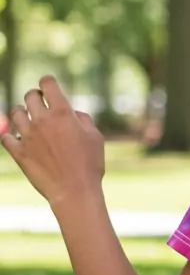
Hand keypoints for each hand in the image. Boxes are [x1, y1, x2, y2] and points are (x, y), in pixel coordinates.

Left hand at [1, 76, 105, 210]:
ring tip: (29, 121)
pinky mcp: (19, 152)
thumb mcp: (95, 137)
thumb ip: (83, 119)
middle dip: (36, 97)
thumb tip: (73, 113)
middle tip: (40, 105)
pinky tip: (20, 140)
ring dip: (22, 114)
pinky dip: (12, 136)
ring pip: (15, 113)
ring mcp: (28, 136)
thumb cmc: (90, 165)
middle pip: (29, 96)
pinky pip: (6, 137)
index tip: (49, 88)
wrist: (74, 191)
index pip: (47, 83)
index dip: (48, 82)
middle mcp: (42, 120)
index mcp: (62, 113)